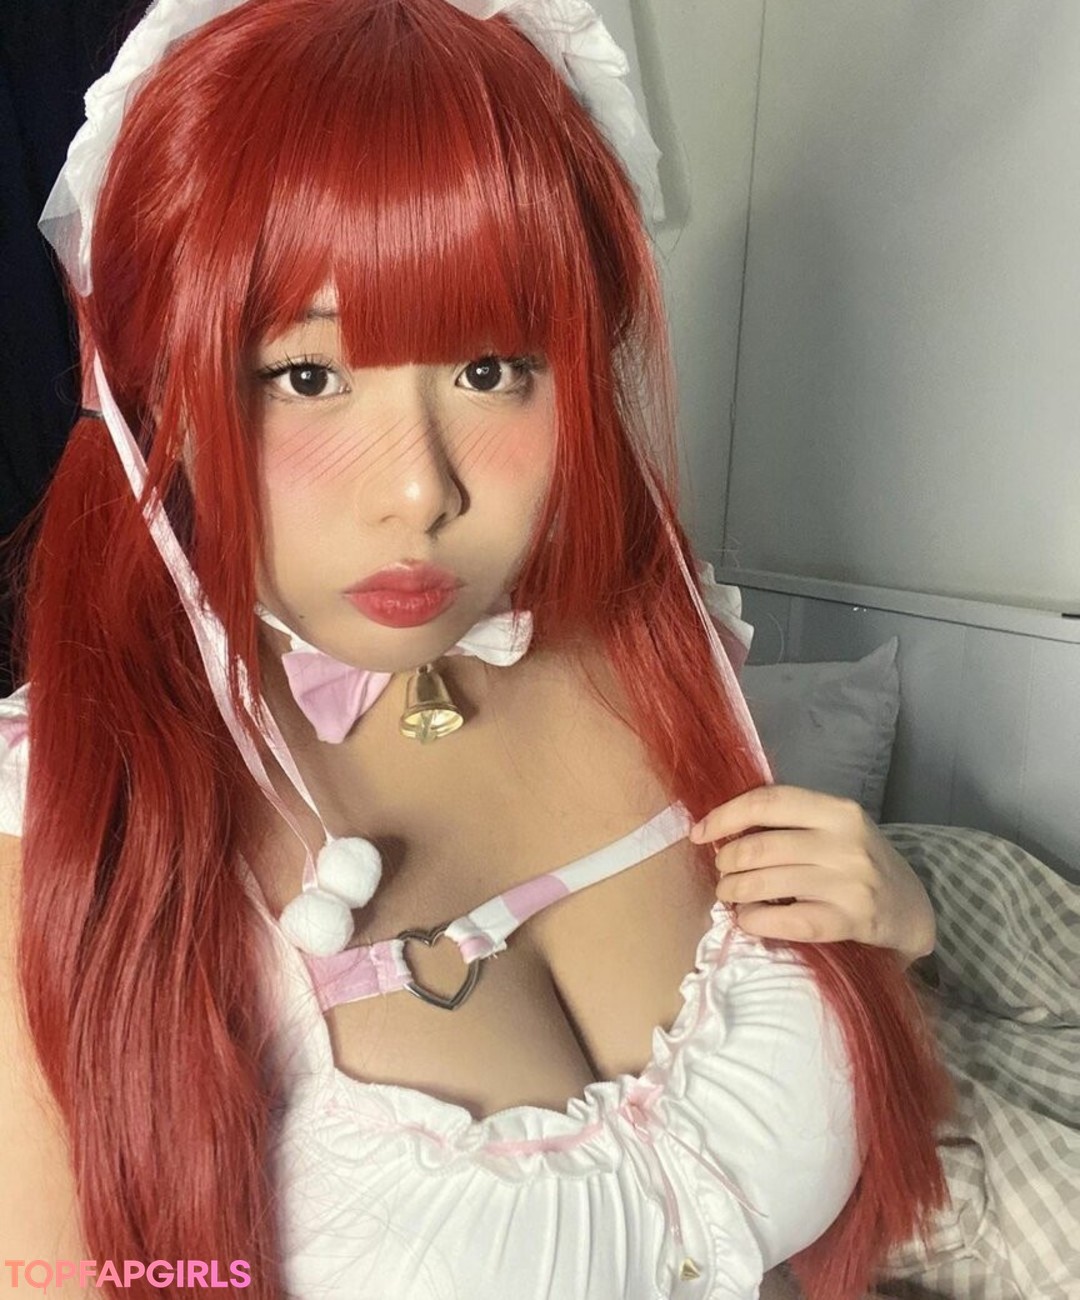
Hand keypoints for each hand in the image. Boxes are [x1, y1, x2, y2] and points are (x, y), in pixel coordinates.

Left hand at [689, 785, 934, 964]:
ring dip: (734, 891)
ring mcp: (849, 882)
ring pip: (766, 883)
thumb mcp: (835, 827)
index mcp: (837, 810)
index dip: (725, 816)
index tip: (700, 833)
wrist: (913, 906)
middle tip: (723, 871)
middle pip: (760, 847)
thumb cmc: (860, 861)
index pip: (768, 802)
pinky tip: (748, 919)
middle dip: (728, 861)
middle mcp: (845, 842)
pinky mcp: (850, 921)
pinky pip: (786, 921)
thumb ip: (791, 821)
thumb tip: (723, 826)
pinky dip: (755, 920)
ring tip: (729, 894)